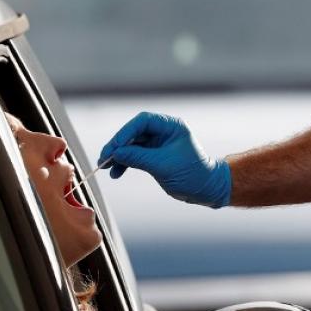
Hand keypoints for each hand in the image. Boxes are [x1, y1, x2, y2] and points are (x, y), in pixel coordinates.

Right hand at [98, 112, 230, 207]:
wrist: (206, 189)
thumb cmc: (193, 174)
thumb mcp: (163, 166)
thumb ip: (139, 158)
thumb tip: (116, 153)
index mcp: (171, 126)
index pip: (142, 122)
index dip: (125, 133)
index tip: (114, 147)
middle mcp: (164, 132)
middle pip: (134, 133)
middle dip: (118, 145)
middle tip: (104, 158)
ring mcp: (158, 144)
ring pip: (132, 145)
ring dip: (119, 156)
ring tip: (106, 167)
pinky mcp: (154, 156)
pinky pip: (135, 156)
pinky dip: (125, 163)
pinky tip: (116, 172)